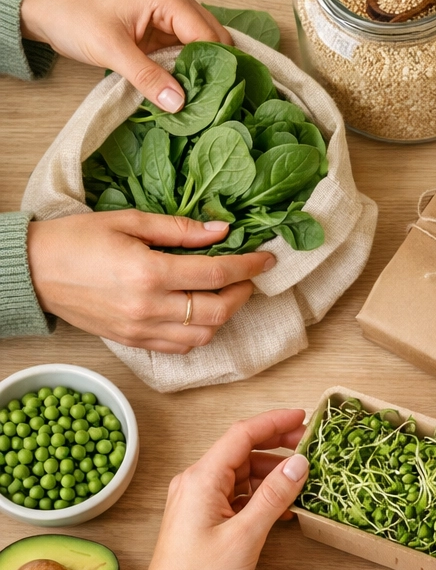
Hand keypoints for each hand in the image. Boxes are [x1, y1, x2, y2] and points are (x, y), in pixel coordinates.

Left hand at [19, 0, 228, 111]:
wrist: (46, 9)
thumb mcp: (110, 50)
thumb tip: (180, 104)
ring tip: (199, 100)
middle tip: (210, 102)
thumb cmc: (73, 17)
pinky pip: (186, 53)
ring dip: (200, 72)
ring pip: (203, 48)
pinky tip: (185, 90)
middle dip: (213, 70)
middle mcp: (177, 2)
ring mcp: (171, 16)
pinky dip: (187, 71)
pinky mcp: (163, 31)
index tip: (214, 98)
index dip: (215, 67)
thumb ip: (147, 76)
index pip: (210, 36)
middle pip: (215, 40)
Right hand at [26, 210, 273, 351]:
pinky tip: (199, 313)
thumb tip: (222, 231)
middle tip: (248, 277)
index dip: (248, 267)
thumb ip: (180, 229)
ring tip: (226, 294)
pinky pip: (179, 347)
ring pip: (202, 336)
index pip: (215, 275)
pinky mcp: (131, 342)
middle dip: (242, 293)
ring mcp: (139, 330)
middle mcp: (147, 307)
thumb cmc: (78, 239)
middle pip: (216, 312)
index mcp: (148, 273)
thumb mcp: (130, 221)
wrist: (33, 272)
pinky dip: (199, 333)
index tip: (267, 258)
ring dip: (223, 317)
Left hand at [115, 409, 308, 569]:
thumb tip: (299, 462)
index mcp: (201, 479)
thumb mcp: (245, 536)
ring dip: (271, 472)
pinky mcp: (204, 522)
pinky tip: (284, 507)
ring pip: (242, 473)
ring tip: (303, 478)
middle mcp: (197, 483)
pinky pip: (237, 495)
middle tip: (310, 445)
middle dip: (277, 444)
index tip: (304, 417)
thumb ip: (274, 495)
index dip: (274, 421)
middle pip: (242, 450)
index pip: (242, 434)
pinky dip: (261, 495)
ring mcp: (199, 503)